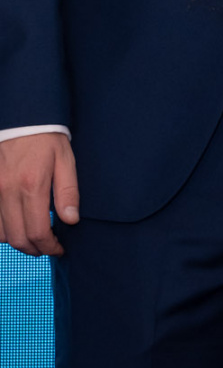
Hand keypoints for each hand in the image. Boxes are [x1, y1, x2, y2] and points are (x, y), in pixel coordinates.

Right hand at [0, 132, 78, 256]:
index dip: (49, 247)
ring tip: (35, 238)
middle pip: (17, 238)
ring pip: (0, 234)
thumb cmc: (47, 138)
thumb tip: (71, 219)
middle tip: (49, 247)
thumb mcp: (66, 160)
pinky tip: (17, 225)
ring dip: (18, 241)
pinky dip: (3, 231)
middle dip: (35, 249)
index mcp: (31, 185)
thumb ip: (68, 191)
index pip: (38, 231)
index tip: (60, 248)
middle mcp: (7, 191)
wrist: (21, 118)